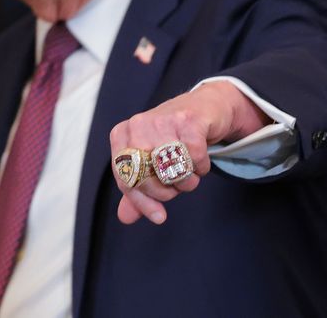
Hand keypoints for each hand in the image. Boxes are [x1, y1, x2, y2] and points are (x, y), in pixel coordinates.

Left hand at [108, 81, 269, 224]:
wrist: (204, 108)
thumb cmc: (173, 137)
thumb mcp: (151, 160)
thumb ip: (137, 189)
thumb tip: (125, 218)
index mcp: (123, 135)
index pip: (125, 179)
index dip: (142, 202)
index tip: (159, 216)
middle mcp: (138, 125)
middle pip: (146, 178)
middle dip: (166, 192)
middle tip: (177, 186)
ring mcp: (162, 120)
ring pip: (172, 170)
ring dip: (187, 181)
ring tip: (191, 173)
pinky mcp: (188, 119)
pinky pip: (195, 158)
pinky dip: (201, 167)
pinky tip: (201, 161)